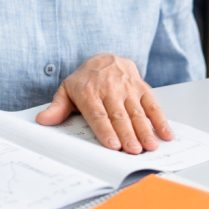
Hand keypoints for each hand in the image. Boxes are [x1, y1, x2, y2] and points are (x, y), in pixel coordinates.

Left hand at [35, 53, 170, 154]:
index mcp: (89, 91)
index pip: (98, 113)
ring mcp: (127, 87)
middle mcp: (110, 88)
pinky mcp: (142, 87)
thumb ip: (57, 107)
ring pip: (136, 111)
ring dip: (144, 129)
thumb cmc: (85, 80)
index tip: (113, 145)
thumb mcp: (67, 90)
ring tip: (149, 146)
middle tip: (133, 150)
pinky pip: (152, 103)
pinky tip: (165, 134)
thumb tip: (43, 120)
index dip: (105, 129)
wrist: (105, 57)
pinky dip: (161, 119)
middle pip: (119, 115)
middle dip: (127, 134)